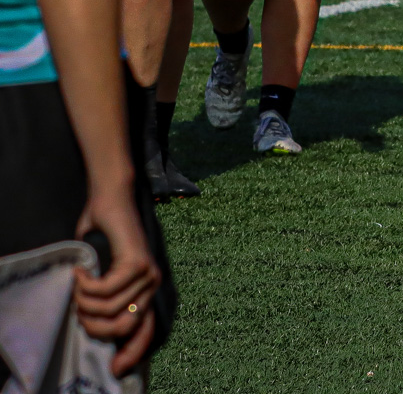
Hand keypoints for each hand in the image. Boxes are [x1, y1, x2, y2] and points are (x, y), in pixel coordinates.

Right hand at [73, 184, 160, 375]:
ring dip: (83, 301)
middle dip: (93, 325)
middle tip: (78, 309)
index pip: (146, 332)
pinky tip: (81, 272)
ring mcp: (148, 274)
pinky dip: (86, 285)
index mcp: (147, 293)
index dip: (132, 353)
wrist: (110, 203)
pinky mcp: (136, 262)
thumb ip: (106, 301)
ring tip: (78, 285)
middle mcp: (153, 285)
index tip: (115, 369)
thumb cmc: (103, 240)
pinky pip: (105, 290)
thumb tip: (96, 329)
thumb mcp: (104, 277)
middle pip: (122, 326)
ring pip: (109, 309)